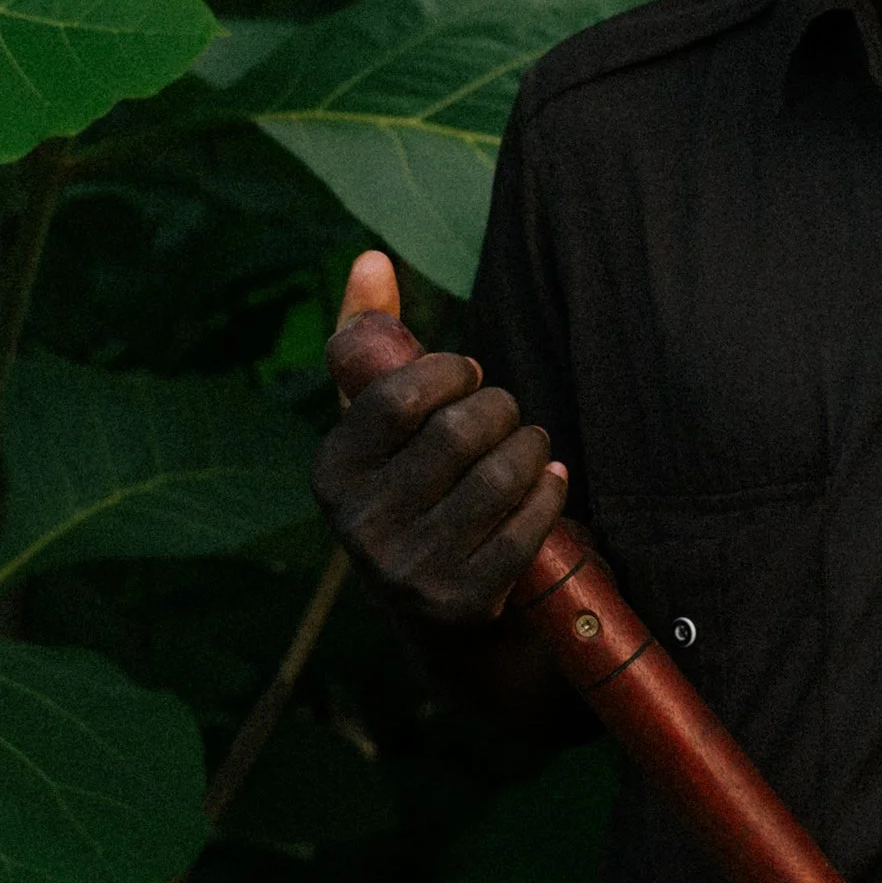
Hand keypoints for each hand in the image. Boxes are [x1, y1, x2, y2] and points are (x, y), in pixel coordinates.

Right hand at [314, 249, 567, 623]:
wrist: (439, 624)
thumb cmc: (412, 493)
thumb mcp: (380, 430)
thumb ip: (371, 342)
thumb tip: (371, 258)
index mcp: (330, 474)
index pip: (393, 397)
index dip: (446, 372)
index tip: (470, 373)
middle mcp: (357, 526)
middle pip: (455, 433)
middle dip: (498, 409)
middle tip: (509, 412)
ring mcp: (406, 570)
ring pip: (495, 478)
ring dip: (530, 447)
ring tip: (532, 443)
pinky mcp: (458, 603)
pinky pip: (523, 528)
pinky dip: (548, 494)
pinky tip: (551, 481)